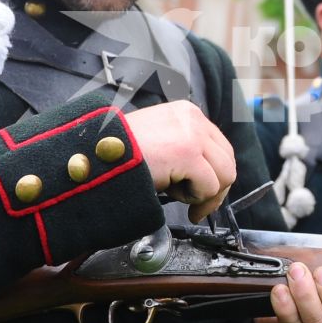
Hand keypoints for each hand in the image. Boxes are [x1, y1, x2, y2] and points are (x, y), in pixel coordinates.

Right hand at [125, 101, 236, 220]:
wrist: (94, 157)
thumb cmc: (118, 156)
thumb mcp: (157, 143)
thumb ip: (183, 152)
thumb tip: (206, 178)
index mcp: (186, 114)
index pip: (220, 148)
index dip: (215, 177)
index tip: (201, 196)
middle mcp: (193, 119)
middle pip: (227, 162)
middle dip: (215, 191)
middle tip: (196, 208)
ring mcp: (192, 134)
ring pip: (224, 176)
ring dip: (202, 194)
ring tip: (175, 194)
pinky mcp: (188, 152)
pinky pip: (209, 187)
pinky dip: (193, 198)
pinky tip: (170, 192)